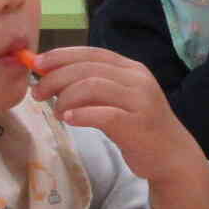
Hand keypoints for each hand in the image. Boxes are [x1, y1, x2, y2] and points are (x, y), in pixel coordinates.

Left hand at [29, 47, 208, 208]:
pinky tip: (70, 119)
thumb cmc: (139, 127)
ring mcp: (140, 101)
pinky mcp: (137, 125)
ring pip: (92, 86)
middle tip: (38, 94)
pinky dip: (81, 114)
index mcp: (131, 69)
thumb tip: (52, 76)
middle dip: (55, 78)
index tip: (37, 64)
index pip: (92, 53)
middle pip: (87, 69)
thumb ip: (94, 86)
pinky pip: (103, 114)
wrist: (171, 155)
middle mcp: (137, 79)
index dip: (61, 55)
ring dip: (66, 98)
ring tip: (58, 112)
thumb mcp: (118, 100)